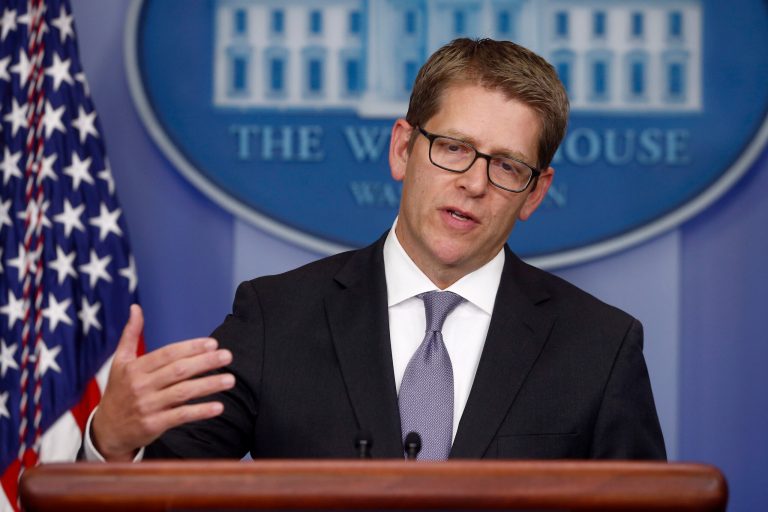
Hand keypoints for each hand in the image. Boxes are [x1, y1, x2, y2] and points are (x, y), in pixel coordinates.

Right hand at [91, 305, 234, 460]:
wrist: (107, 430)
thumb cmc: (118, 391)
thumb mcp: (119, 362)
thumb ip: (130, 334)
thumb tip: (135, 307)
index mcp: (135, 368)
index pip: (168, 354)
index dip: (191, 348)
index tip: (213, 343)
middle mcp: (141, 385)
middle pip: (178, 371)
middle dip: (205, 362)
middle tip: (227, 356)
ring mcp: (147, 406)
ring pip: (183, 392)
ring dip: (208, 385)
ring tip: (230, 380)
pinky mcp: (153, 425)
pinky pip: (180, 416)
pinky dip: (200, 411)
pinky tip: (218, 407)